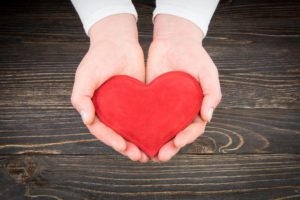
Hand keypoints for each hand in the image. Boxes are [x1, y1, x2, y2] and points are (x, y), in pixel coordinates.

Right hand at [71, 14, 148, 161]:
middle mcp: (110, 111)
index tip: (123, 146)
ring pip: (132, 130)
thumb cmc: (98, 58)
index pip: (102, 130)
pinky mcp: (140, 101)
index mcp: (95, 108)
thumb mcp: (85, 76)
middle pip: (118, 134)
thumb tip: (86, 119)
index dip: (111, 140)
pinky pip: (145, 117)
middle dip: (128, 148)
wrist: (118, 41)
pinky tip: (160, 136)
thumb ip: (81, 97)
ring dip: (140, 143)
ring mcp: (125, 107)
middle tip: (139, 157)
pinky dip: (150, 128)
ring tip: (150, 154)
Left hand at [147, 14, 221, 161]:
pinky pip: (146, 118)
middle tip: (161, 156)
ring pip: (160, 131)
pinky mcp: (149, 101)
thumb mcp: (208, 72)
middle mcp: (180, 111)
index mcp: (196, 108)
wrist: (173, 40)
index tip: (177, 141)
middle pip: (176, 135)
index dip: (187, 137)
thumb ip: (212, 93)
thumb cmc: (194, 56)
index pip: (193, 128)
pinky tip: (134, 138)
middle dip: (170, 148)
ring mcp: (165, 107)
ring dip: (155, 145)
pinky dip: (142, 130)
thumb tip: (208, 117)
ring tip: (147, 155)